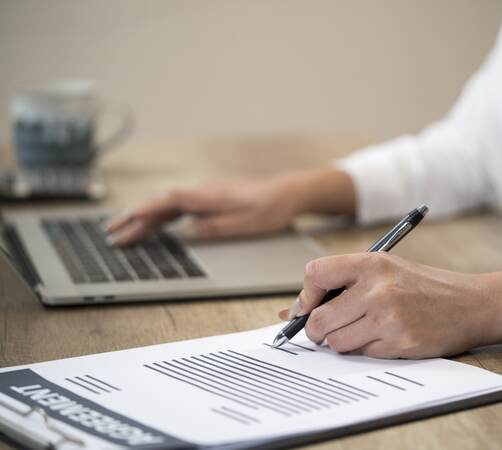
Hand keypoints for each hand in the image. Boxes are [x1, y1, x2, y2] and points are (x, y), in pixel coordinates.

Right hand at [107, 168, 355, 244]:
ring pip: (167, 206)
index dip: (143, 213)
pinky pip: (178, 207)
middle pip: (161, 203)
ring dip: (145, 218)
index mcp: (207, 196)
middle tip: (112, 233)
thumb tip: (184, 233)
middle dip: (135, 218)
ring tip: (124, 231)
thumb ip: (212, 228)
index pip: (167, 202)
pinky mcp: (209, 200)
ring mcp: (204, 195)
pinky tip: (154, 226)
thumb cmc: (268, 208)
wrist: (286, 193)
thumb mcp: (243, 224)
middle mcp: (202, 192)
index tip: (124, 224)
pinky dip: (162, 216)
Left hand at [278, 253, 501, 358]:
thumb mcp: (384, 270)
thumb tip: (288, 312)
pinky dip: (365, 350)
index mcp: (371, 262)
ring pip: (336, 342)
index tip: (307, 307)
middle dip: (316, 330)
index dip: (305, 296)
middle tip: (325, 330)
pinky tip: (384, 337)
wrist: (470, 304)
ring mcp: (388, 317)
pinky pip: (361, 354)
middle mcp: (377, 288)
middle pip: (319, 319)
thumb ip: (340, 284)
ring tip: (361, 330)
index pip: (315, 274)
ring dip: (341, 342)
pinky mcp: (399, 342)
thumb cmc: (422, 286)